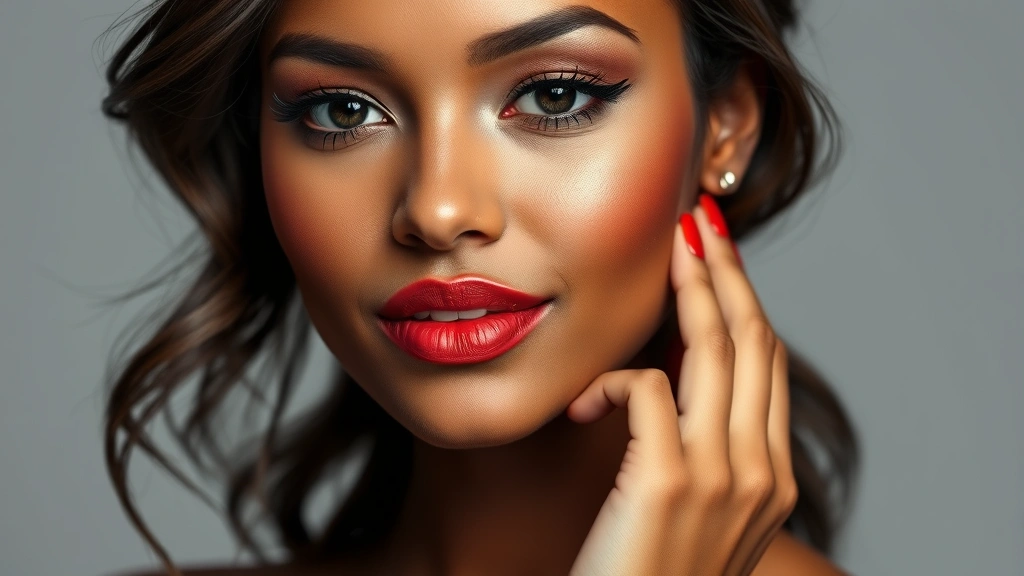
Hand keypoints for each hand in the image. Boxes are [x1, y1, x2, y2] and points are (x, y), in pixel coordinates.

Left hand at [565, 194, 796, 575]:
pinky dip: (610, 381)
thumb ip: (700, 449)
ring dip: (690, 286)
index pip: (767, 365)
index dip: (747, 299)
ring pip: (714, 350)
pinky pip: (644, 389)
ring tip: (671, 242)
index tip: (721, 251)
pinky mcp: (666, 482)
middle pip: (753, 342)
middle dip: (727, 271)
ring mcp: (720, 478)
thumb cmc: (645, 572)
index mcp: (771, 478)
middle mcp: (759, 473)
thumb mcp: (694, 509)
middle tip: (701, 219)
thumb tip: (671, 380)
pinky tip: (582, 404)